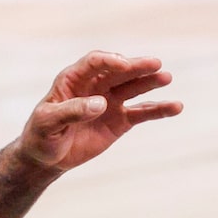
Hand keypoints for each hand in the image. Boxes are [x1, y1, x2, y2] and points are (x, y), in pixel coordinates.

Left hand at [18, 51, 180, 174]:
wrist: (46, 157)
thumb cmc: (41, 135)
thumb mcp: (48, 122)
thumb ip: (72, 111)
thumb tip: (100, 103)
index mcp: (74, 79)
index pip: (94, 62)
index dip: (109, 61)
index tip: (123, 65)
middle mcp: (95, 85)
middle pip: (119, 71)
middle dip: (136, 67)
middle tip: (156, 64)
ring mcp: (110, 101)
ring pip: (134, 88)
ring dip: (150, 82)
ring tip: (167, 78)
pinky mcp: (120, 120)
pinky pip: (142, 112)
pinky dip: (159, 110)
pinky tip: (176, 107)